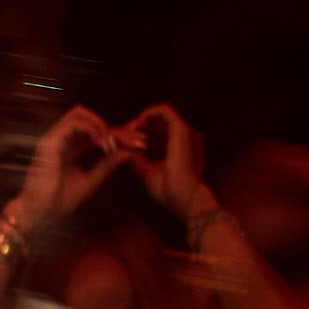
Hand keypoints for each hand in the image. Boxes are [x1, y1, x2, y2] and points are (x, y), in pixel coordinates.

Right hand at [10, 105, 133, 231]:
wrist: (39, 213)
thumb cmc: (59, 201)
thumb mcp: (91, 181)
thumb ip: (107, 165)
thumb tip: (128, 153)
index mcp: (72, 147)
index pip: (98, 132)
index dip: (120, 135)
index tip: (140, 144)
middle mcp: (63, 138)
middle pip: (91, 118)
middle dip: (115, 127)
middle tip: (134, 140)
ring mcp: (55, 137)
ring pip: (79, 113)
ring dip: (101, 124)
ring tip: (114, 142)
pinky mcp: (49, 141)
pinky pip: (72, 123)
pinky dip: (91, 129)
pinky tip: (103, 144)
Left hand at [119, 104, 207, 222]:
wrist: (184, 198)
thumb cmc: (169, 191)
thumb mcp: (148, 171)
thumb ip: (138, 158)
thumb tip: (123, 149)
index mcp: (182, 148)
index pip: (160, 134)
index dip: (142, 135)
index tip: (125, 141)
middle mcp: (186, 137)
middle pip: (159, 122)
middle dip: (139, 126)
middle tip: (122, 134)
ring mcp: (185, 131)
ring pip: (160, 115)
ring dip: (142, 120)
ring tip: (127, 131)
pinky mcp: (182, 128)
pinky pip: (163, 110)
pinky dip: (147, 115)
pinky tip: (135, 126)